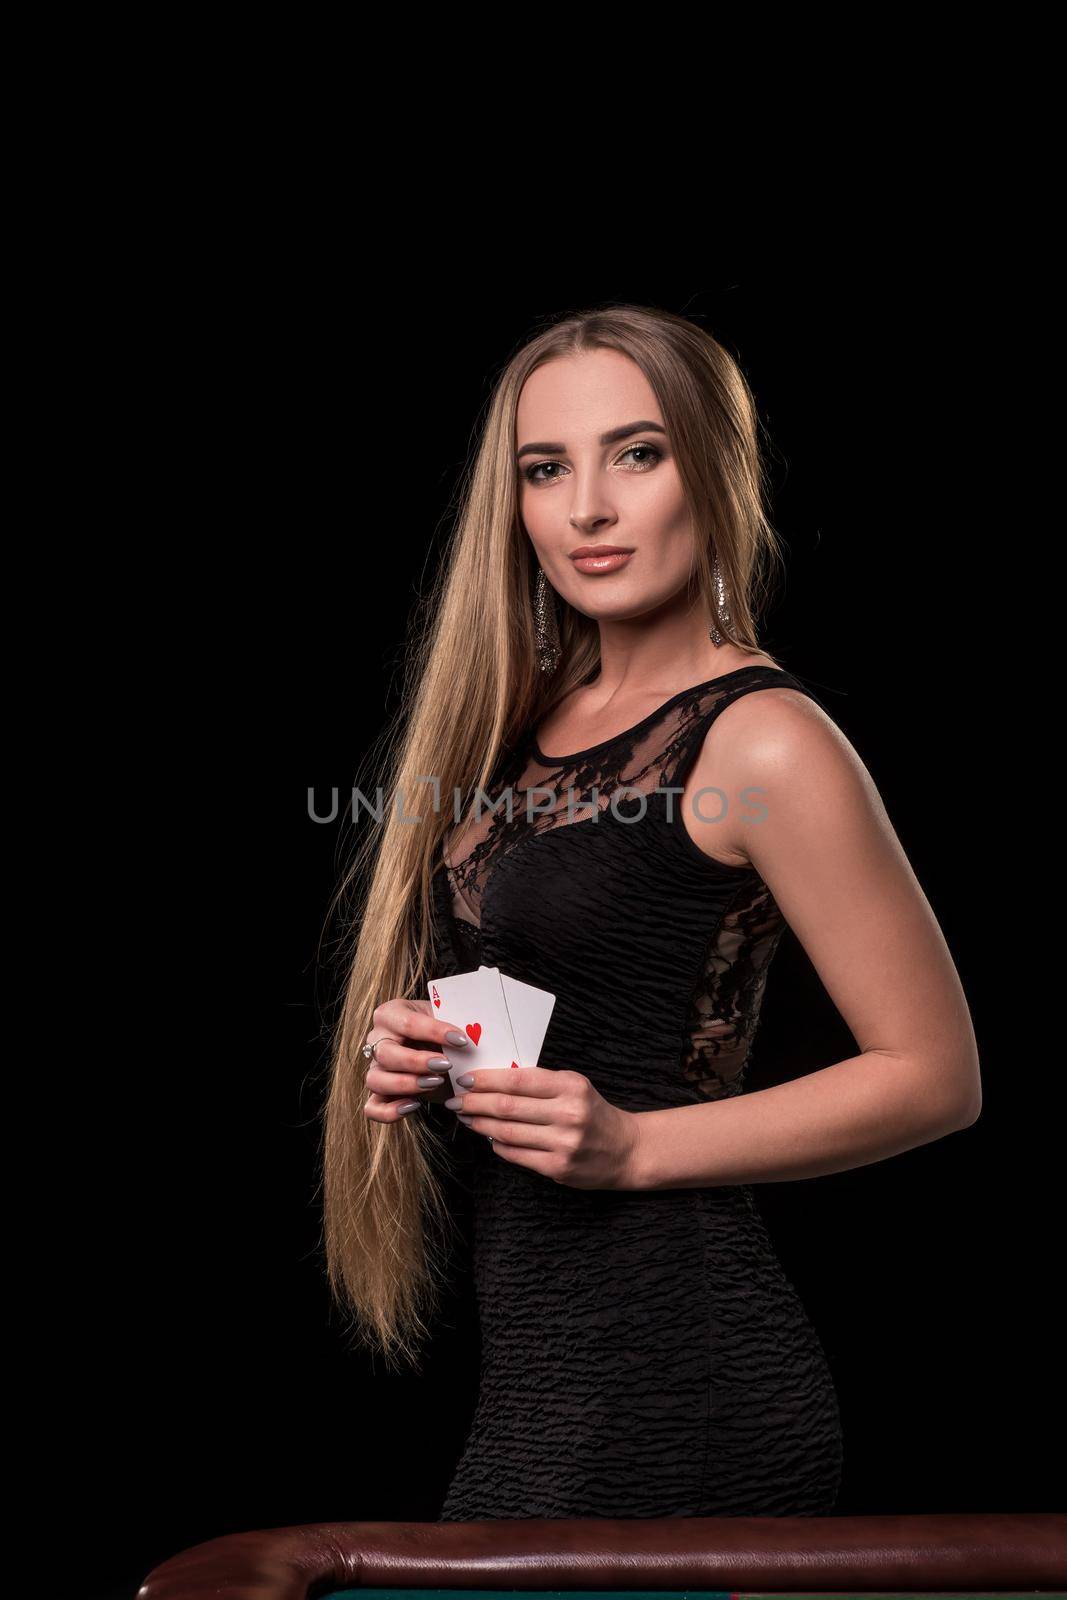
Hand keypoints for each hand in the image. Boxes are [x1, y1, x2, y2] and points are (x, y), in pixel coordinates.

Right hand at [362, 997, 470, 1122]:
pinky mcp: (378, 1093)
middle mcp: (376, 1040)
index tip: (462, 1040)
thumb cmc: (442, 1030)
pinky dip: (390, 1111)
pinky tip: (414, 1105)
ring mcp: (375, 1067)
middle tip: (446, 1065)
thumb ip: (455, 1023)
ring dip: (406, 1084)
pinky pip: (373, 1108)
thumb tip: (476, 1033)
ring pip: (375, 1080)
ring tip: (436, 1082)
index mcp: (391, 1014)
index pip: (407, 1023)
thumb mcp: (447, 1019)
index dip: (434, 1031)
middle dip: (417, 1061)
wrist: (439, 1047)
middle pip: (385, 1053)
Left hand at [448, 1066, 640, 1189]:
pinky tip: (489, 1138)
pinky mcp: (558, 1167)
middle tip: (456, 1100)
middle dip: (475, 1102)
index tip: (466, 1079)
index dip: (486, 1080)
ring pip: (507, 1132)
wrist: (625, 1149)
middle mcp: (568, 1114)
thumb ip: (539, 1083)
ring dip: (480, 1124)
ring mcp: (563, 1143)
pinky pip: (516, 1155)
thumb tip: (492, 1082)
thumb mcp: (573, 1086)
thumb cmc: (592, 1112)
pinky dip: (497, 1145)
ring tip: (466, 1118)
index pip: (518, 1080)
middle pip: (507, 1106)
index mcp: (571, 1086)